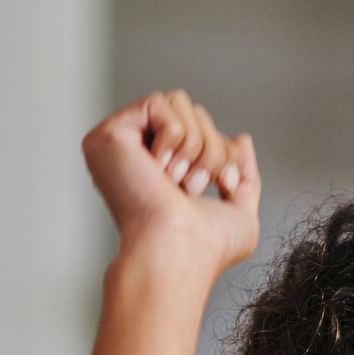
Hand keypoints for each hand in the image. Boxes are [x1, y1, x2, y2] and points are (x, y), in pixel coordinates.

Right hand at [82, 90, 260, 282]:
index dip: (223, 151)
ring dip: (195, 144)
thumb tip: (242, 139)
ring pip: (178, 102)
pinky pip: (159, 102)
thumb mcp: (240, 212)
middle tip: (198, 186)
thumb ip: (244, 174)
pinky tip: (160, 170)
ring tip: (178, 180)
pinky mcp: (110, 134)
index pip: (201, 130)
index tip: (225, 186)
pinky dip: (174, 137)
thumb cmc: (206, 249)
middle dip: (212, 148)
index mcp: (161, 172)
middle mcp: (137, 156)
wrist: (181, 252)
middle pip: (193, 111)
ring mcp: (119, 145)